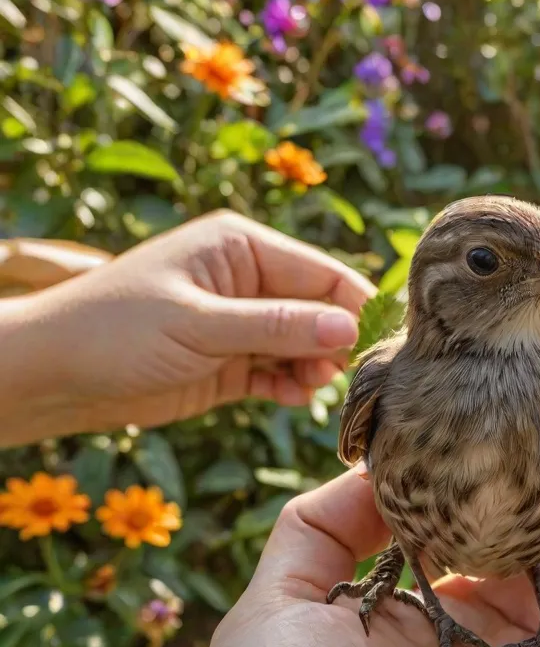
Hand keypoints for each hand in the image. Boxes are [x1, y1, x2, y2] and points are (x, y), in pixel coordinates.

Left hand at [1, 211, 376, 443]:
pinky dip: (291, 387)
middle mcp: (250, 281)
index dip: (353, 308)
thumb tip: (349, 329)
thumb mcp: (200, 324)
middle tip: (337, 376)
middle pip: (321, 310)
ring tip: (308, 388)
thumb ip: (277, 327)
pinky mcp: (233, 364)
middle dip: (335, 343)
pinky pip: (281, 373)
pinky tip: (290, 399)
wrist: (55, 375)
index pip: (322, 273)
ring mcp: (242, 324)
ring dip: (315, 368)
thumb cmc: (117, 331)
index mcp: (244, 247)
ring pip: (305, 345)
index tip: (376, 347)